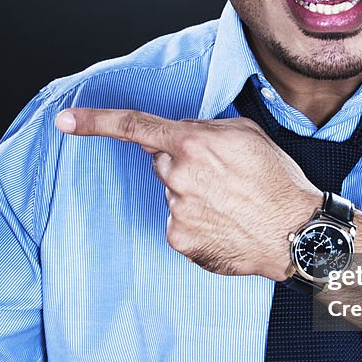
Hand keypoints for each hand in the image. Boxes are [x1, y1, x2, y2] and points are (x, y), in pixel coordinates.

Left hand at [55, 107, 320, 278]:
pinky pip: (180, 223)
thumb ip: (206, 129)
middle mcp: (178, 177)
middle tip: (225, 177)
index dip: (94, 122)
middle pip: (163, 163)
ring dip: (195, 195)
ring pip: (174, 195)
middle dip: (185, 165)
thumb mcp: (247, 134)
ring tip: (234, 203)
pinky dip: (198, 222)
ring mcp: (176, 212)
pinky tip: (226, 223)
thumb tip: (182, 135)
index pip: (134, 127)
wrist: (297, 233)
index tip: (64, 120)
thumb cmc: (277, 180)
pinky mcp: (180, 240)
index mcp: (193, 143)